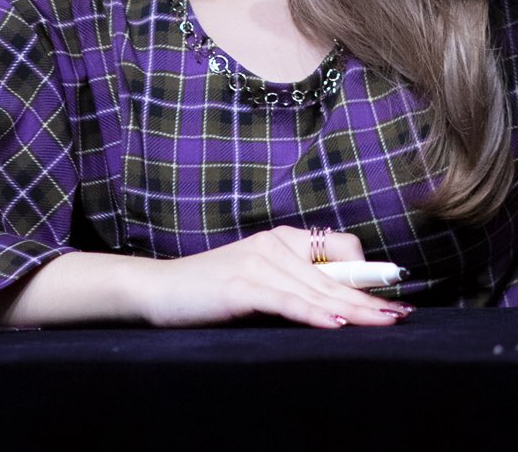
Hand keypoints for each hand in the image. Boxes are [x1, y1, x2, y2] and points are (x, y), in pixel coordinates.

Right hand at [141, 225, 411, 328]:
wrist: (159, 290)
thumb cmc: (210, 290)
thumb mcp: (258, 281)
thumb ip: (293, 285)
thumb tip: (338, 305)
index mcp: (281, 239)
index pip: (337, 249)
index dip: (365, 273)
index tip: (390, 298)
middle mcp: (273, 244)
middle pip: (333, 277)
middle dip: (370, 298)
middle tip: (403, 314)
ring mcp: (257, 263)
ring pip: (316, 291)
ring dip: (353, 310)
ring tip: (384, 322)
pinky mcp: (241, 286)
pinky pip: (286, 302)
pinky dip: (313, 314)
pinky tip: (335, 323)